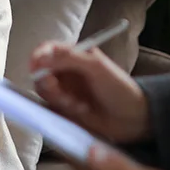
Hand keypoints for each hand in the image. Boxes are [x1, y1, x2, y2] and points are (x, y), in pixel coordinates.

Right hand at [29, 43, 150, 143]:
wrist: (134, 118)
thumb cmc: (120, 88)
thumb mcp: (97, 67)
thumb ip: (69, 58)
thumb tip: (41, 57)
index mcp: (75, 55)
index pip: (48, 51)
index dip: (38, 58)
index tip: (35, 68)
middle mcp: (68, 72)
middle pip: (41, 73)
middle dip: (48, 84)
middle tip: (61, 93)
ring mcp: (67, 91)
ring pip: (45, 92)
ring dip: (58, 98)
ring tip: (78, 104)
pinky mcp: (67, 109)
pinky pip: (53, 108)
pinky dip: (63, 110)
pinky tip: (82, 111)